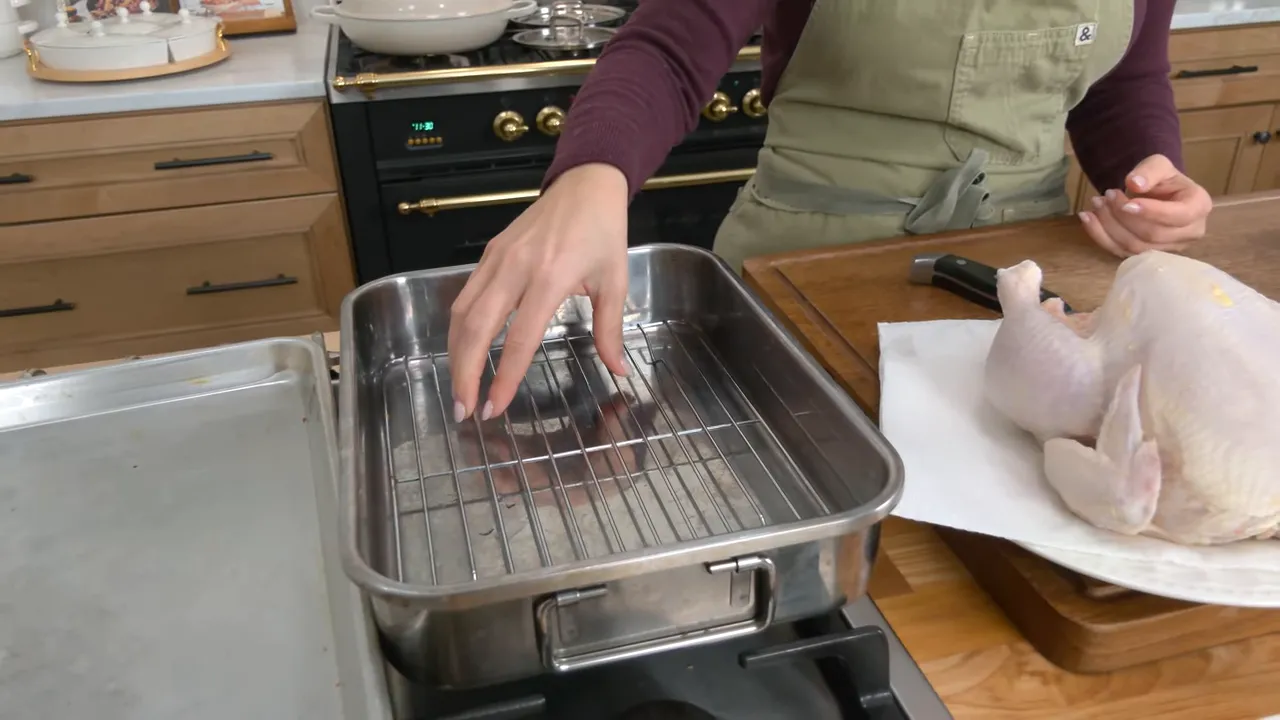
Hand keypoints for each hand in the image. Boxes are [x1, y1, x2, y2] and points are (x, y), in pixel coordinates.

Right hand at [447, 163, 630, 422]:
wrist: (585, 184)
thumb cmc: (604, 231)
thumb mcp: (615, 282)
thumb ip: (610, 329)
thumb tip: (618, 370)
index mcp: (550, 278)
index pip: (520, 338)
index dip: (505, 377)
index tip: (495, 408)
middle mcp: (516, 269)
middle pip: (477, 328)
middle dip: (465, 373)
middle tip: (464, 409)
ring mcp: (497, 259)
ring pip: (462, 312)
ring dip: (456, 353)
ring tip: (459, 388)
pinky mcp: (489, 253)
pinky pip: (466, 295)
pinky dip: (459, 327)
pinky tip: (463, 350)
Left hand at [1077, 154, 1211, 257]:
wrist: (1157, 192)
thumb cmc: (1162, 178)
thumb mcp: (1158, 164)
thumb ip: (1149, 171)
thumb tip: (1134, 183)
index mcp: (1198, 207)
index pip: (1177, 215)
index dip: (1150, 211)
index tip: (1125, 202)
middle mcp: (1189, 232)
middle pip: (1152, 233)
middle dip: (1123, 216)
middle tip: (1105, 195)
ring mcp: (1169, 248)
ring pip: (1135, 246)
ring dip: (1109, 226)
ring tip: (1096, 203)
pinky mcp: (1148, 256)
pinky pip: (1121, 252)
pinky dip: (1101, 236)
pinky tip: (1087, 218)